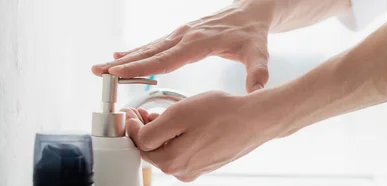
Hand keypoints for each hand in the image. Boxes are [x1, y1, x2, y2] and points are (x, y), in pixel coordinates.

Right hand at [92, 1, 275, 92]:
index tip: (120, 72)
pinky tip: (121, 57)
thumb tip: (256, 91)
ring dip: (125, 58)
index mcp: (200, 42)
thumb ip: (257, 72)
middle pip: (150, 52)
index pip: (167, 58)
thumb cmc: (253, 34)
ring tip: (101, 68)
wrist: (251, 13)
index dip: (142, 66)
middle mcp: (185, 36)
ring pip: (149, 48)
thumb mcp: (259, 52)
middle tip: (98, 72)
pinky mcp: (181, 36)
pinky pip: (155, 45)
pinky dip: (137, 52)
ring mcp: (181, 34)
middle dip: (123, 64)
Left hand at [123, 91, 284, 181]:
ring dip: (161, 133)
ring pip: (168, 150)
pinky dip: (178, 138)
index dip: (131, 124)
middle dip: (144, 129)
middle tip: (143, 110)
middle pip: (152, 150)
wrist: (255, 120)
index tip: (130, 110)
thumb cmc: (222, 113)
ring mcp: (196, 169)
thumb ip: (152, 129)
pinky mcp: (206, 164)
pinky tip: (183, 123)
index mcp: (172, 161)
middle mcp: (182, 171)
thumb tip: (136, 134)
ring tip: (162, 114)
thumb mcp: (179, 114)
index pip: (139, 143)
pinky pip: (184, 151)